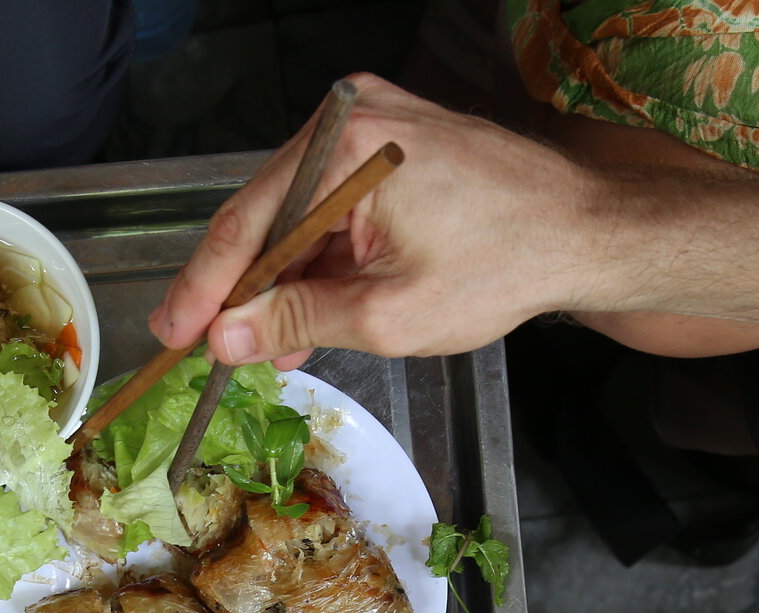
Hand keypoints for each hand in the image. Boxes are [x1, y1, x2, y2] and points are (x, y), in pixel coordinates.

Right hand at [152, 74, 615, 369]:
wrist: (584, 233)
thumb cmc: (505, 263)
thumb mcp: (388, 314)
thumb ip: (296, 320)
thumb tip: (227, 338)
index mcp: (348, 147)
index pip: (248, 222)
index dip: (204, 288)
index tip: (173, 333)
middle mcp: (353, 120)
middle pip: (266, 213)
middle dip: (239, 289)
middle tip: (206, 347)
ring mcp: (373, 126)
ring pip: (298, 214)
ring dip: (280, 280)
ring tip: (265, 347)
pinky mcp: (392, 145)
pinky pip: (331, 204)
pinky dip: (317, 258)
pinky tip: (305, 311)